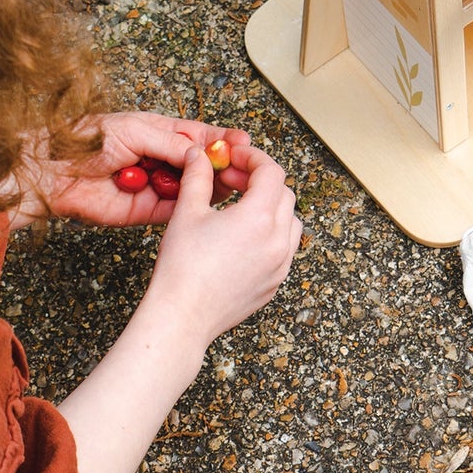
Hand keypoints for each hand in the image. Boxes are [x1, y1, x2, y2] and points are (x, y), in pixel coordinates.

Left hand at [18, 113, 252, 227]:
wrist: (51, 172)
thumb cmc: (85, 140)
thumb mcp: (135, 130)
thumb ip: (171, 143)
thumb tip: (202, 151)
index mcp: (156, 132)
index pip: (198, 135)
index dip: (221, 138)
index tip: (244, 141)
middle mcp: (158, 159)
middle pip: (199, 164)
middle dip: (220, 164)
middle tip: (241, 166)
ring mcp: (153, 186)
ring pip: (192, 188)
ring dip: (210, 186)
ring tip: (229, 183)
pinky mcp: (145, 212)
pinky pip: (175, 210)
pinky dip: (190, 206)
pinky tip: (207, 201)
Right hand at [144, 142, 300, 353]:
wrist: (182, 317)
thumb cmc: (182, 269)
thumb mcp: (187, 213)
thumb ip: (197, 177)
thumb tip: (199, 156)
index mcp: (259, 218)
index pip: (271, 172)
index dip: (252, 158)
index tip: (233, 156)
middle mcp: (278, 241)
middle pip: (284, 194)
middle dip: (259, 180)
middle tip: (230, 179)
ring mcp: (280, 264)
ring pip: (290, 222)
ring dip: (271, 207)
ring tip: (240, 207)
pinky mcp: (275, 283)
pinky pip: (285, 249)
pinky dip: (272, 234)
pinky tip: (243, 237)